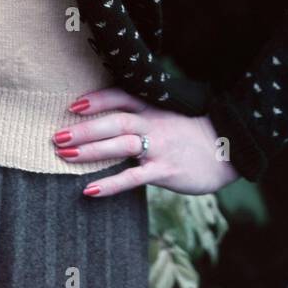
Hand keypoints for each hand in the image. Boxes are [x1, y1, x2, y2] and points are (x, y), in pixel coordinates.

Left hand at [52, 87, 240, 196]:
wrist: (231, 148)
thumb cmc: (196, 133)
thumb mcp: (171, 116)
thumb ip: (146, 116)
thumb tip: (116, 121)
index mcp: (154, 107)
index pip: (120, 97)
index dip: (96, 100)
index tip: (73, 106)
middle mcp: (155, 123)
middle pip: (113, 120)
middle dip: (83, 128)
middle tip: (57, 136)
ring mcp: (160, 146)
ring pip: (119, 144)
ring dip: (89, 150)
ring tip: (64, 155)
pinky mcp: (166, 170)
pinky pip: (133, 177)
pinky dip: (110, 183)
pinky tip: (90, 190)